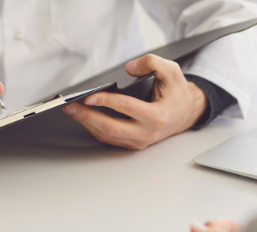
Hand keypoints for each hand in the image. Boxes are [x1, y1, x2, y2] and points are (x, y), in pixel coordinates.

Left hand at [62, 54, 207, 148]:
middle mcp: (147, 132)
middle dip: (87, 117)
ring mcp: (139, 141)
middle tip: (71, 107)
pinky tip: (83, 117)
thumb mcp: (171, 71)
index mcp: (157, 116)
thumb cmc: (176, 93)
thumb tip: (129, 68)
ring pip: (107, 136)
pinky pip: (109, 138)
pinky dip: (94, 128)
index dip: (106, 101)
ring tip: (72, 110)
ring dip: (87, 123)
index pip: (127, 108)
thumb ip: (152, 63)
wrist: (186, 113)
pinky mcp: (132, 144)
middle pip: (111, 128)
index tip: (90, 96)